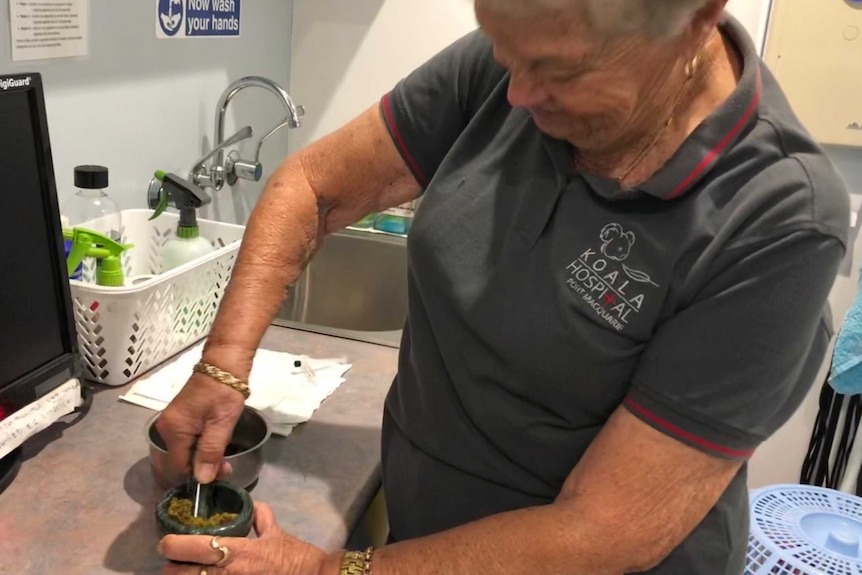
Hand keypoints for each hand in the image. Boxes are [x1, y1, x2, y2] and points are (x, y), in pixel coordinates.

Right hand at [156, 371, 246, 483]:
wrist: (224, 364)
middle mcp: (166, 427)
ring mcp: (172, 421)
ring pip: (187, 449)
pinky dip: (202, 443)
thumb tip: (201, 480)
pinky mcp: (181, 417)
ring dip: (205, 454)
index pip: (180, 466)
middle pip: (183, 458)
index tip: (222, 472)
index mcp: (173, 431)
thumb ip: (210, 453)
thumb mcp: (221, 425)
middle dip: (204, 464)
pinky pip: (189, 438)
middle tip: (228, 464)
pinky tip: (216, 439)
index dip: (200, 473)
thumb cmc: (223, 393)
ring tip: (225, 450)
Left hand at [159, 503, 327, 574]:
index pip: (196, 547)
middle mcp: (229, 573)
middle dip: (172, 570)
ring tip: (184, 571)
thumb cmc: (296, 558)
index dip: (174, 545)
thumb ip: (262, 519)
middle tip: (171, 563)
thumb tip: (254, 507)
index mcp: (238, 551)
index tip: (166, 542)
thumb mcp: (279, 534)